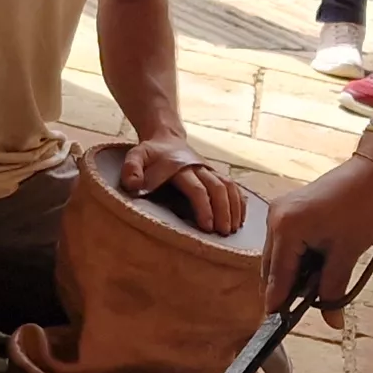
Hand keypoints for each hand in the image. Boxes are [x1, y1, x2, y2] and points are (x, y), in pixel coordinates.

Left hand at [120, 134, 248, 234]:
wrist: (166, 139)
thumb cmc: (150, 155)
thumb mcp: (135, 157)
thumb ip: (131, 168)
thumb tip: (133, 184)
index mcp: (181, 167)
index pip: (198, 189)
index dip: (204, 207)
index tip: (207, 226)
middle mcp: (199, 167)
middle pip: (218, 189)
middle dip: (223, 211)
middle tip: (224, 232)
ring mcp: (210, 170)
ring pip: (229, 186)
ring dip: (234, 207)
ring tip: (234, 229)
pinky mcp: (215, 173)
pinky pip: (233, 186)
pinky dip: (240, 202)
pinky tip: (240, 218)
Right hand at [261, 147, 372, 311]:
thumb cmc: (365, 206)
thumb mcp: (348, 253)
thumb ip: (334, 289)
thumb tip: (333, 322)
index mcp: (286, 228)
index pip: (277, 278)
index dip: (281, 304)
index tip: (281, 327)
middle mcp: (275, 217)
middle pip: (273, 269)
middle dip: (292, 288)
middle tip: (317, 301)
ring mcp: (280, 211)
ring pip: (279, 257)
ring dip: (297, 273)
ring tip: (324, 278)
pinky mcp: (289, 208)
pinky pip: (286, 243)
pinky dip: (299, 257)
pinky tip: (321, 262)